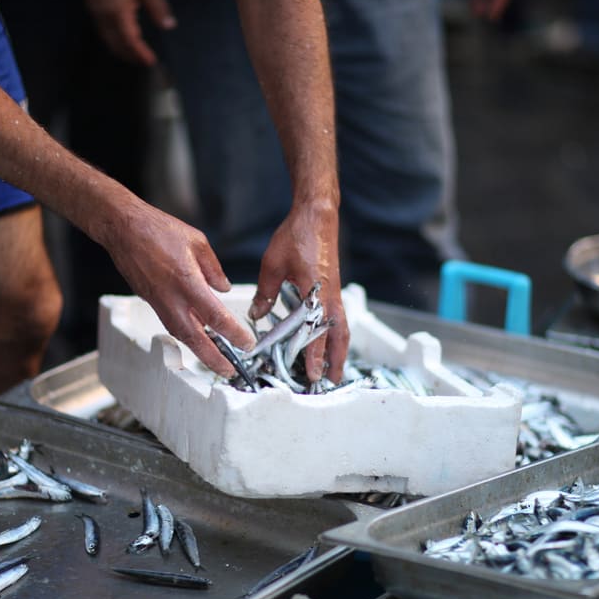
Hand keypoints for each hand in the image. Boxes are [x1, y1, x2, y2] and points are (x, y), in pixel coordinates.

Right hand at [83, 0, 175, 64]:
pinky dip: (115, 36)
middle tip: (144, 60)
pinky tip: (127, 32)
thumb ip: (157, 7)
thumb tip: (169, 26)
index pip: (129, 41)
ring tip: (137, 50)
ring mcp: (95, 10)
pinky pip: (103, 28)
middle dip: (129, 55)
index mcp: (117, 12)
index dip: (139, 53)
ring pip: (107, 37)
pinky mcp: (92, 4)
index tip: (150, 61)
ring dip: (122, 46)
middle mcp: (103, 15)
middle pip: (115, 44)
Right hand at [103, 198, 254, 376]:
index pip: (215, 316)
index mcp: (187, 281)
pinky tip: (198, 336)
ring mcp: (158, 302)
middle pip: (195, 338)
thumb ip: (213, 269)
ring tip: (216, 360)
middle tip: (229, 371)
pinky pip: (171, 323)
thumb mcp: (197, 241)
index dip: (233, 334)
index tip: (246, 343)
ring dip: (199, 351)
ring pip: (181, 335)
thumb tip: (223, 288)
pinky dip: (186, 334)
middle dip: (213, 359)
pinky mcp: (150, 301)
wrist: (123, 229)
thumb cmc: (158, 229)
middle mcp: (171, 297)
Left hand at [249, 197, 348, 383]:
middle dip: (336, 362)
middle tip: (330, 383)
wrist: (317, 215)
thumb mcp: (272, 265)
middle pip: (338, 337)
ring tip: (333, 370)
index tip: (312, 374)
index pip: (317, 332)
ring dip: (338, 351)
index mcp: (316, 293)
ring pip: (341, 329)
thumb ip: (265, 293)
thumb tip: (257, 315)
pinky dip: (334, 334)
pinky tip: (326, 341)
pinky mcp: (333, 289)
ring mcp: (334, 294)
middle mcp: (330, 297)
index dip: (315, 355)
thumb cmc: (296, 236)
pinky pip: (337, 318)